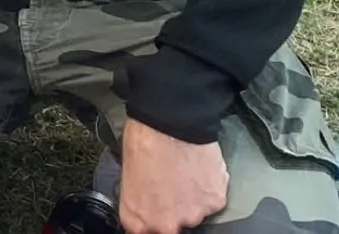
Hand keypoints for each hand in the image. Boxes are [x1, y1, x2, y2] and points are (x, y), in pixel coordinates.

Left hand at [118, 119, 227, 233]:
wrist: (171, 120)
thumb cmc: (142, 139)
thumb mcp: (128, 171)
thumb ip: (138, 198)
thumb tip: (146, 201)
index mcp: (138, 217)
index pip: (143, 231)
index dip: (148, 216)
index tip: (152, 207)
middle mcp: (166, 224)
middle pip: (171, 225)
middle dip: (170, 209)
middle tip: (169, 184)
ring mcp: (194, 216)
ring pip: (193, 213)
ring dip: (189, 198)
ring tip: (184, 171)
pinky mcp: (216, 203)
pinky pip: (211, 200)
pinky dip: (206, 188)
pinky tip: (197, 168)